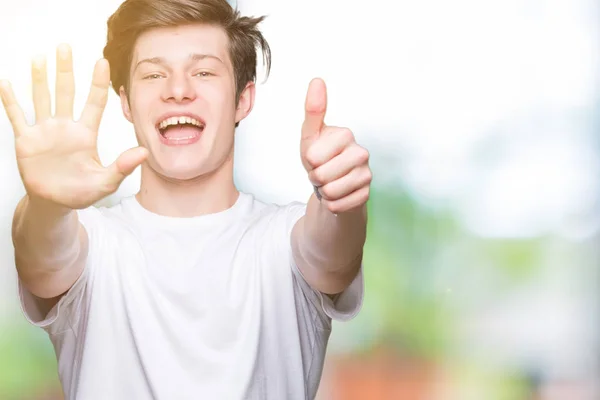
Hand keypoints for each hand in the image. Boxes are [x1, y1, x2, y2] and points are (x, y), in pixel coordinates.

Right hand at [0, 44, 146, 208]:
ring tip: (40, 57)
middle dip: (65, 70)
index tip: (102, 61)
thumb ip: (122, 167)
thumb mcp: (105, 183)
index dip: (98, 83)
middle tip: (65, 46)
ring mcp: (45, 131)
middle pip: (66, 92)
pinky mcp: (26, 140)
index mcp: (86, 135)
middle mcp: (65, 127)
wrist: (54, 203)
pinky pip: (17, 116)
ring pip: (42, 98)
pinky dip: (11, 101)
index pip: (95, 103)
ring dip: (40, 79)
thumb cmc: (81, 192)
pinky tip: (7, 83)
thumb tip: (143, 152)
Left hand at [300, 78, 371, 213]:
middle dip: (315, 178)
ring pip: (330, 192)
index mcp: (346, 134)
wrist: (334, 184)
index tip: (316, 158)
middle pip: (321, 175)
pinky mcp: (367, 194)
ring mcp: (367, 174)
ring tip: (329, 182)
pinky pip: (338, 205)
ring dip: (323, 192)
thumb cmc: (320, 157)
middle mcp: (361, 152)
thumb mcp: (310, 135)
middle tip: (322, 172)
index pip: (312, 156)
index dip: (308, 161)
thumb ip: (313, 110)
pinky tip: (338, 195)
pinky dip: (332, 204)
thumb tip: (317, 80)